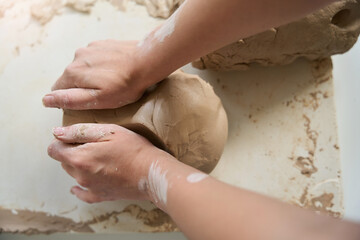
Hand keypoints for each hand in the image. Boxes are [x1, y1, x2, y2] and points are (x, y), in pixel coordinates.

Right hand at [42, 40, 146, 109]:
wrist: (146, 61)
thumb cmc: (125, 85)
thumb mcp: (98, 99)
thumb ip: (70, 99)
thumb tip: (47, 100)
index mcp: (73, 73)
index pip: (58, 90)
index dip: (70, 99)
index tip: (88, 101)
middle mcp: (76, 57)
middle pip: (70, 78)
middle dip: (82, 87)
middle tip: (104, 92)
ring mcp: (89, 48)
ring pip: (83, 67)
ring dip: (92, 75)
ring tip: (112, 80)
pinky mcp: (101, 44)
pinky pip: (94, 58)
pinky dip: (101, 65)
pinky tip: (115, 69)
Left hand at [47, 123, 166, 202]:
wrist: (151, 172)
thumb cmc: (133, 148)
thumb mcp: (108, 131)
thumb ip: (79, 131)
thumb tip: (57, 133)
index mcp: (79, 158)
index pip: (54, 149)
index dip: (62, 141)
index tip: (76, 137)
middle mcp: (80, 175)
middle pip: (64, 161)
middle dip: (72, 152)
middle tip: (93, 144)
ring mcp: (89, 187)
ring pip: (74, 174)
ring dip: (80, 165)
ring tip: (100, 158)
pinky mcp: (100, 196)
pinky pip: (83, 193)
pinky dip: (80, 187)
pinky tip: (80, 186)